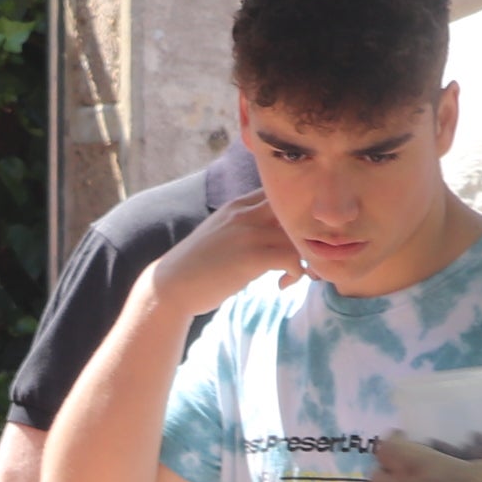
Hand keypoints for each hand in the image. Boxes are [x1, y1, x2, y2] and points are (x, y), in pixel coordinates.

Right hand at [148, 189, 302, 309]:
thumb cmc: (196, 266)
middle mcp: (244, 213)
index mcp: (237, 205)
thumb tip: (272, 234)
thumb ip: (243, 226)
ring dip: (306, 257)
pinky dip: (296, 273)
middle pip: (296, 209)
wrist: (170, 286)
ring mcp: (248, 233)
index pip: (281, 195)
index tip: (298, 238)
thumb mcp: (220, 234)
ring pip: (299, 235)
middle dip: (310, 232)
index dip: (297, 214)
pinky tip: (282, 285)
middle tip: (311, 255)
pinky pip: (292, 258)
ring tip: (298, 274)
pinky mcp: (251, 257)